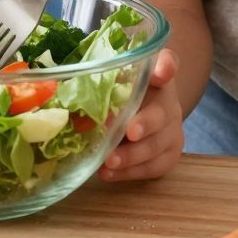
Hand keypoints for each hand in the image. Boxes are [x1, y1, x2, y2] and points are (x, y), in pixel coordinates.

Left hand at [100, 48, 181, 182]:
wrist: (148, 110)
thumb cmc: (124, 90)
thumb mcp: (114, 75)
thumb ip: (101, 72)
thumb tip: (65, 83)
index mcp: (157, 76)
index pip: (168, 63)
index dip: (165, 68)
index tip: (159, 75)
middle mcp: (169, 103)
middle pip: (162, 114)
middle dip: (144, 124)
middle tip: (127, 132)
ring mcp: (172, 131)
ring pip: (157, 146)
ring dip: (133, 156)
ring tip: (108, 162)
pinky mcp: (168, 154)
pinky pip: (153, 167)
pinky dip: (130, 173)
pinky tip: (108, 174)